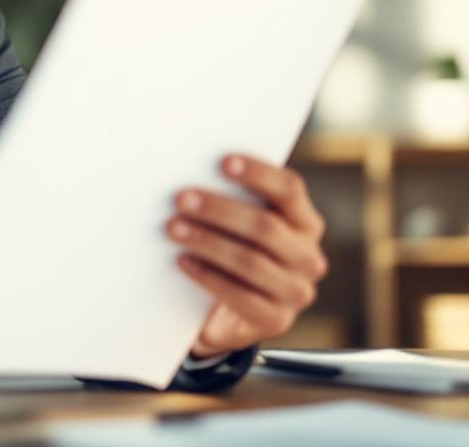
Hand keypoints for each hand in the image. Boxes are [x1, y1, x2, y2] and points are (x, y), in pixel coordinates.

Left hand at [170, 154, 327, 358]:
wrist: (227, 312)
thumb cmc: (230, 248)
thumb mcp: (237, 225)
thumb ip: (231, 199)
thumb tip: (191, 172)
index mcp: (305, 222)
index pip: (290, 190)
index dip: (259, 174)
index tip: (224, 162)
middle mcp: (309, 257)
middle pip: (266, 226)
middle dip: (219, 210)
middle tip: (181, 199)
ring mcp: (296, 291)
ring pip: (251, 261)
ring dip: (208, 242)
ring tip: (174, 228)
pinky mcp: (276, 320)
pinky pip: (241, 296)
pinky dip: (208, 276)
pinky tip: (184, 261)